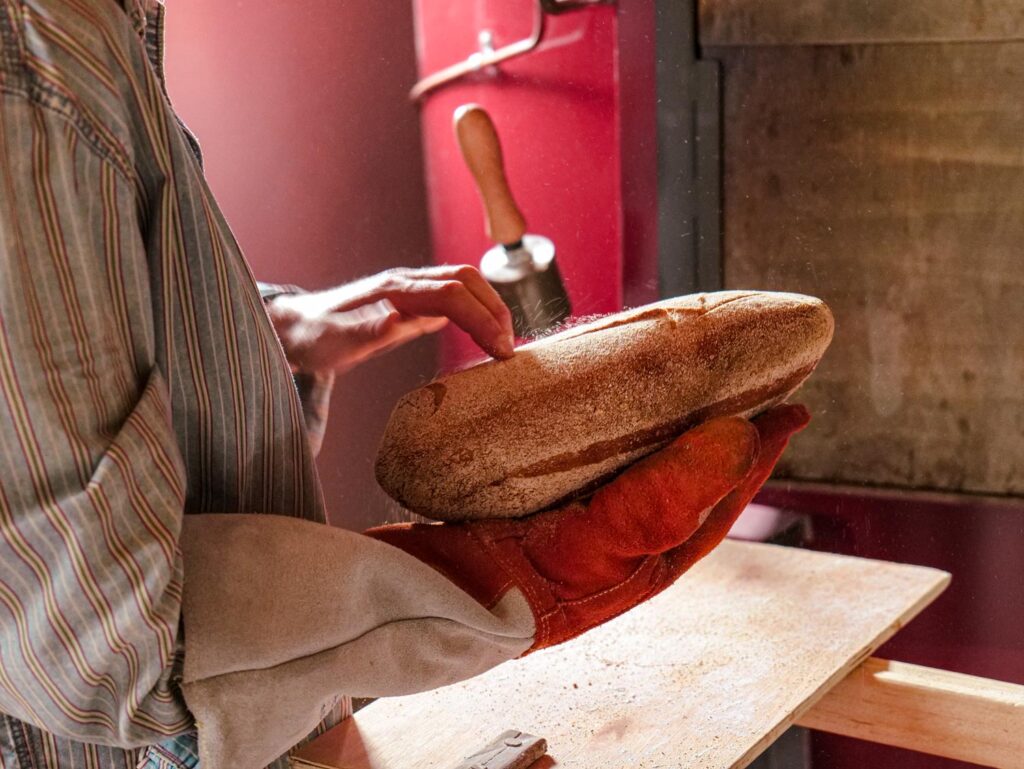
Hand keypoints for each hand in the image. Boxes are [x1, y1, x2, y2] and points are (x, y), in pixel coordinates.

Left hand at [267, 266, 515, 374]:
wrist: (294, 329)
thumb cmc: (312, 337)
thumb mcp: (332, 342)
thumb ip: (366, 332)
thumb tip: (399, 321)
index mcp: (393, 289)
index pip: (452, 294)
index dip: (481, 319)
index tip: (500, 351)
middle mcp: (406, 284)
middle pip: (467, 280)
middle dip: (495, 310)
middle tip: (509, 350)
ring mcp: (411, 292)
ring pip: (465, 286)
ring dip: (490, 309)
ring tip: (504, 345)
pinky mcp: (413, 305)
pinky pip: (455, 300)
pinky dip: (477, 314)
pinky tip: (485, 338)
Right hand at [366, 404, 810, 651]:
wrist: (429, 596)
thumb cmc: (514, 590)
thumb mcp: (601, 546)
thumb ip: (667, 498)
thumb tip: (740, 438)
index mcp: (650, 557)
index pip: (723, 496)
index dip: (760, 451)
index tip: (792, 406)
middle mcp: (626, 537)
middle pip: (690, 472)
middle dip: (721, 428)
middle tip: (742, 377)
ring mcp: (588, 516)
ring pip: (645, 458)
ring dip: (669, 419)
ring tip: (680, 376)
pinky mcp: (549, 495)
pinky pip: (597, 451)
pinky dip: (613, 421)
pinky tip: (605, 397)